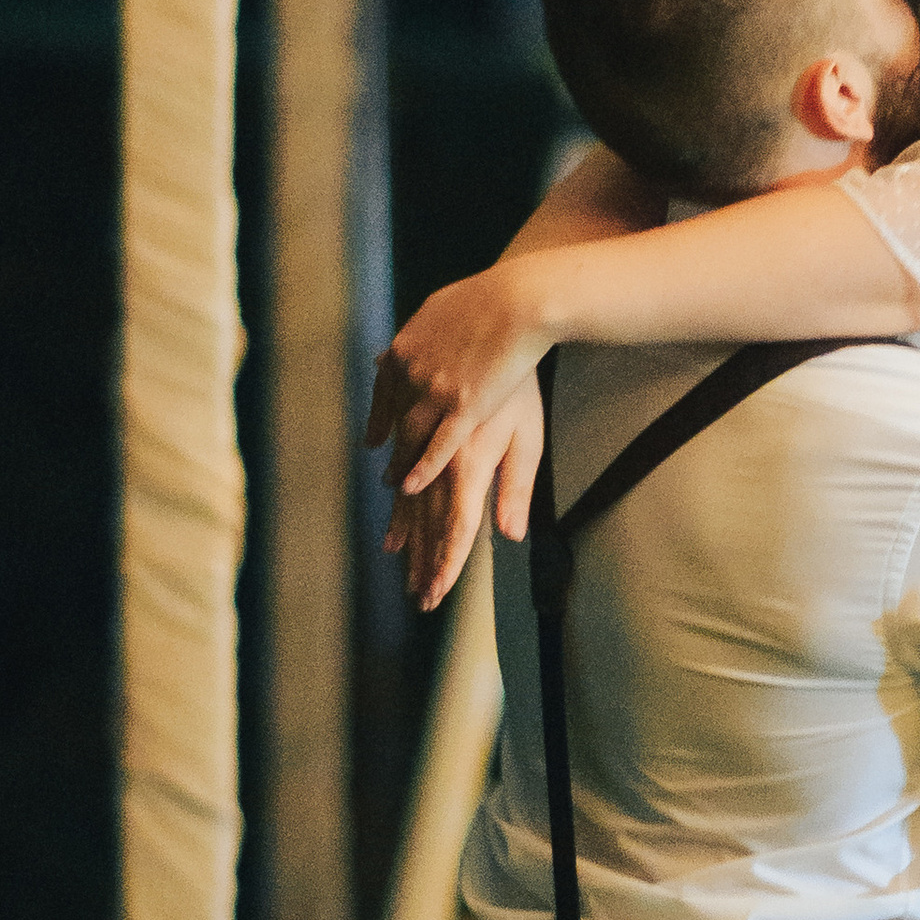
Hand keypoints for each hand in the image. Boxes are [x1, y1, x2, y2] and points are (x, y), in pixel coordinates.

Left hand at [365, 257, 552, 500]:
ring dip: (401, 464)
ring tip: (396, 486)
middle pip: (396, 418)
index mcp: (405, 348)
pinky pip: (438, 445)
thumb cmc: (487, 299)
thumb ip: (420, 332)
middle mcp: (412, 373)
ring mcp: (436, 391)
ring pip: (411, 436)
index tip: (374, 441)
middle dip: (390, 448)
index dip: (378, 419)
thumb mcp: (439, 309)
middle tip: (385, 473)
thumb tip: (408, 343)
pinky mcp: (464, 407)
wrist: (517, 301)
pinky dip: (422, 468)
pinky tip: (411, 486)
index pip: (383, 391)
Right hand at [382, 386, 544, 608]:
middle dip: (424, 561)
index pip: (455, 530)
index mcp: (467, 467)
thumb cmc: (521, 389)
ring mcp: (421, 434)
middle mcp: (438, 456)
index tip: (436, 595)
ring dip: (405, 530)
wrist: (498, 322)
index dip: (445, 565)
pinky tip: (391, 496)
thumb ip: (514, 488)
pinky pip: (399, 456)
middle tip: (421, 596)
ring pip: (408, 494)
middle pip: (427, 521)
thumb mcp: (528, 440)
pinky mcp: (411, 411)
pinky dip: (397, 483)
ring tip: (397, 557)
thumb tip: (509, 536)